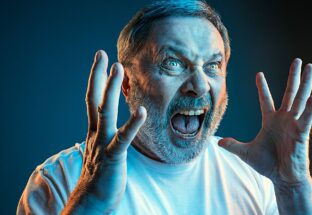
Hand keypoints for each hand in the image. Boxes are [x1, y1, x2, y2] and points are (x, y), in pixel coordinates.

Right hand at [62, 50, 145, 213]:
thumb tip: (112, 126)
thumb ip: (107, 135)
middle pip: (95, 100)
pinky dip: (132, 124)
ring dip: (110, 89)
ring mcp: (103, 144)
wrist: (92, 201)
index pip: (92, 100)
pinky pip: (123, 138)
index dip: (95, 80)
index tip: (100, 61)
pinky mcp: (112, 157)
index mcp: (95, 131)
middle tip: (103, 54)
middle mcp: (96, 133)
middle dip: (99, 76)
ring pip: (105, 113)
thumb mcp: (102, 149)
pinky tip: (142, 111)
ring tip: (117, 69)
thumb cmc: (100, 175)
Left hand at [219, 58, 311, 184]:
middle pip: (289, 92)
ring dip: (306, 83)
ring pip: (300, 99)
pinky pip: (306, 119)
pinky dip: (310, 109)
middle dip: (293, 76)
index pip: (266, 99)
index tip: (259, 74)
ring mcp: (293, 124)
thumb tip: (218, 143)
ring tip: (310, 67)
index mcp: (270, 120)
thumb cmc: (267, 165)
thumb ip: (233, 145)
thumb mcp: (246, 153)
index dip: (263, 87)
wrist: (282, 178)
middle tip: (297, 60)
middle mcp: (283, 119)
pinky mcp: (301, 134)